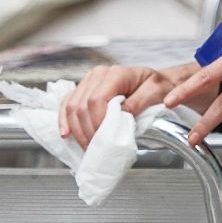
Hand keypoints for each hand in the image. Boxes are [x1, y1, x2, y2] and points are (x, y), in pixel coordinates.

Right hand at [58, 65, 177, 147]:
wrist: (155, 81)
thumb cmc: (157, 86)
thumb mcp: (155, 92)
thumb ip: (138, 103)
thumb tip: (120, 115)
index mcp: (116, 73)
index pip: (97, 99)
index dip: (97, 122)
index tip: (104, 140)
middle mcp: (98, 74)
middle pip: (82, 105)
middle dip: (87, 130)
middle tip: (96, 149)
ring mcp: (89, 81)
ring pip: (72, 106)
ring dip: (76, 129)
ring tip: (86, 146)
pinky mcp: (84, 89)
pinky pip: (67, 103)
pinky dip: (65, 119)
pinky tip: (66, 133)